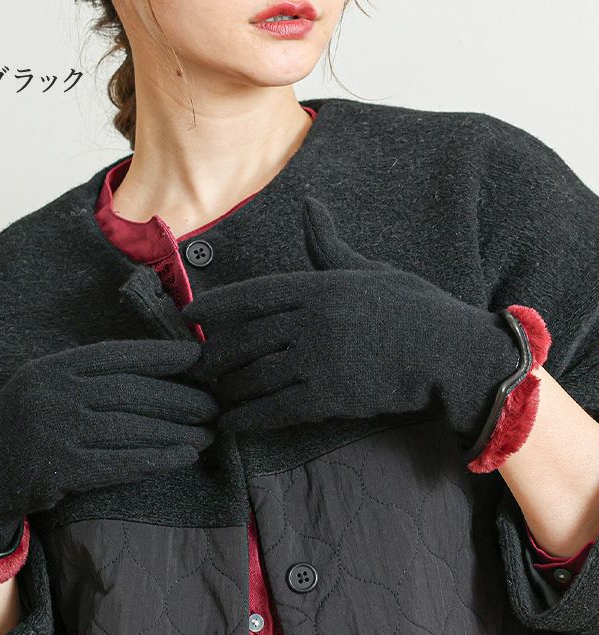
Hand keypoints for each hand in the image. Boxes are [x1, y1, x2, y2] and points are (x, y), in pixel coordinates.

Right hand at [0, 333, 219, 558]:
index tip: (200, 358)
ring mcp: (57, 431)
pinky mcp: (61, 468)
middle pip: (133, 392)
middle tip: (216, 405)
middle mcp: (56, 393)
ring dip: (176, 432)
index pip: (119, 356)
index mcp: (55, 368)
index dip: (162, 356)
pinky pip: (119, 463)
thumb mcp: (44, 388)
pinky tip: (182, 458)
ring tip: (208, 434)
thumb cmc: (21, 428)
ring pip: (132, 429)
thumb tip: (153, 374)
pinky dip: (155, 459)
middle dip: (181, 398)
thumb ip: (88, 379)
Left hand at [181, 196, 523, 445]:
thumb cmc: (413, 308)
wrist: (450, 354)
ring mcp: (317, 360)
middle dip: (215, 353)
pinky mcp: (328, 397)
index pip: (253, 295)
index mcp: (318, 287)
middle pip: (244, 338)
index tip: (188, 315)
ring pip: (254, 375)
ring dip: (227, 388)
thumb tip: (310, 206)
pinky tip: (229, 424)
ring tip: (211, 395)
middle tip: (195, 365)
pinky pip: (274, 409)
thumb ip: (328, 247)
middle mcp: (310, 321)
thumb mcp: (370, 270)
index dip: (215, 306)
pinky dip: (247, 418)